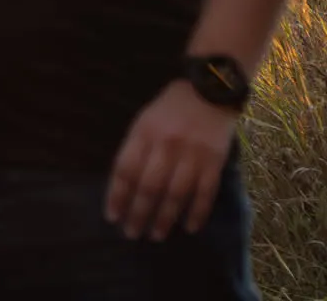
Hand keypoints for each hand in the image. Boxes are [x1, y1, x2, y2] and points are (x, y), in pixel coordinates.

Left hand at [105, 79, 239, 240]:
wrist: (209, 90)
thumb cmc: (170, 109)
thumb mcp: (144, 120)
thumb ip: (136, 148)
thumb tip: (124, 184)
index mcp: (144, 132)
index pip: (125, 169)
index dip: (117, 195)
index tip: (112, 217)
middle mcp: (166, 144)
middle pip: (149, 186)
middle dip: (138, 213)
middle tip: (132, 233)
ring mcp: (192, 153)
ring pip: (176, 193)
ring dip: (165, 218)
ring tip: (156, 235)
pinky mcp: (214, 160)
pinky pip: (206, 192)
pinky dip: (198, 212)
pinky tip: (190, 228)